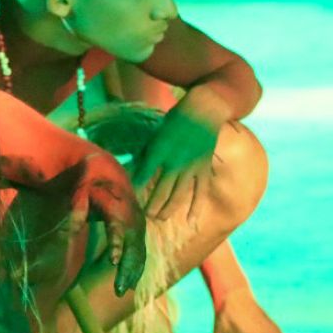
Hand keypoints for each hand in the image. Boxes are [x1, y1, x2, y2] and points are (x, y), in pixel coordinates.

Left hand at [79, 155, 146, 295]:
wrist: (108, 172)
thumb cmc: (90, 181)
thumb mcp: (78, 189)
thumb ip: (76, 208)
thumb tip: (72, 231)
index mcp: (118, 206)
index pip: (119, 227)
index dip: (117, 244)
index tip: (113, 261)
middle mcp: (133, 217)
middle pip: (134, 246)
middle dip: (128, 269)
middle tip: (118, 290)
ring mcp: (138, 224)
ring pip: (139, 252)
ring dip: (133, 273)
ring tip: (120, 291)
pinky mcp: (138, 230)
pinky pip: (140, 252)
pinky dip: (136, 267)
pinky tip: (129, 283)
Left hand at [139, 93, 222, 220]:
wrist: (203, 112)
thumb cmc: (173, 121)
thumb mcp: (155, 135)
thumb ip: (145, 154)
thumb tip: (133, 169)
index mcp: (159, 151)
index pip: (143, 174)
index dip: (135, 188)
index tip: (128, 200)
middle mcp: (175, 162)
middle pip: (161, 190)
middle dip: (152, 205)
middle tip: (143, 216)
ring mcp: (192, 167)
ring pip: (179, 195)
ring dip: (168, 209)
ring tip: (158, 218)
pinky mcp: (204, 170)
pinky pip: (200, 192)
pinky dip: (196, 207)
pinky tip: (190, 221)